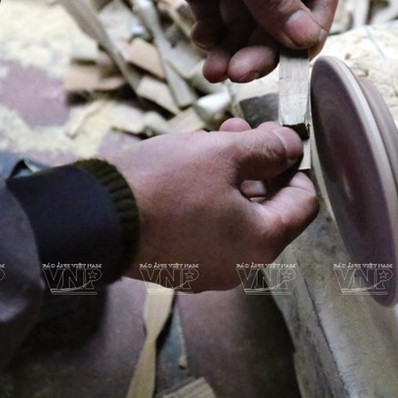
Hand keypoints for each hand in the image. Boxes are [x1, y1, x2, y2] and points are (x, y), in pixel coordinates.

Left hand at [103, 0, 338, 82]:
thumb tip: (307, 38)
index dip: (310, 30)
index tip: (294, 60)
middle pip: (280, 22)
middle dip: (263, 50)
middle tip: (240, 72)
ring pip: (246, 29)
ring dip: (233, 52)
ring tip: (213, 71)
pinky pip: (216, 25)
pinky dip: (211, 39)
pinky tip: (200, 41)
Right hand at [110, 119, 317, 290]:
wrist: (93, 219)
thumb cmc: (165, 185)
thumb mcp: (221, 154)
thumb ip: (267, 149)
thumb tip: (292, 146)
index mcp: (262, 243)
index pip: (304, 201)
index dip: (294, 164)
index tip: (277, 137)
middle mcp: (242, 265)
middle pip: (269, 207)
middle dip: (259, 164)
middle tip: (240, 129)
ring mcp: (208, 268)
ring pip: (237, 214)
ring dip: (233, 175)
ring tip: (212, 139)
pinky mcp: (179, 264)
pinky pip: (209, 227)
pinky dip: (209, 198)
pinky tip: (190, 169)